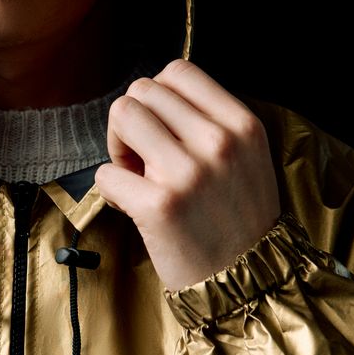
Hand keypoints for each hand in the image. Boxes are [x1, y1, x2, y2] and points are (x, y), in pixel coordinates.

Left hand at [95, 59, 280, 290]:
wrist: (248, 283)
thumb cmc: (236, 217)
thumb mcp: (245, 156)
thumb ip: (208, 120)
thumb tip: (153, 95)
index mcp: (241, 125)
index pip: (178, 70)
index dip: (158, 96)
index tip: (161, 128)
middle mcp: (218, 142)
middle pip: (142, 90)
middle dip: (133, 121)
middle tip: (143, 158)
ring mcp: (188, 173)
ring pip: (121, 114)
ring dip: (118, 145)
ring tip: (136, 176)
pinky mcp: (159, 206)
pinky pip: (105, 172)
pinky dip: (111, 189)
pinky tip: (132, 205)